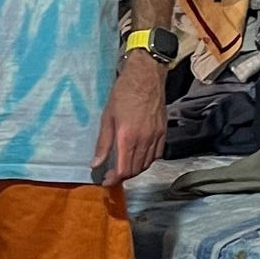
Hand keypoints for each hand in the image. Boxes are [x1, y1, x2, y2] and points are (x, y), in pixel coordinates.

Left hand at [93, 51, 166, 184]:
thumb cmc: (123, 94)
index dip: (113, 179)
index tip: (106, 181)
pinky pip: (157, 155)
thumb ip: (102, 143)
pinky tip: (139, 158)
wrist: (146, 77)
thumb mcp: (107, 117)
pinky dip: (147, 161)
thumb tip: (95, 164)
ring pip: (146, 164)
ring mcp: (156, 137)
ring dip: (134, 170)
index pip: (123, 170)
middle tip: (112, 175)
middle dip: (122, 176)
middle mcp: (144, 140)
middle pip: (135, 170)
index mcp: (127, 137)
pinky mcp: (163, 132)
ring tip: (124, 168)